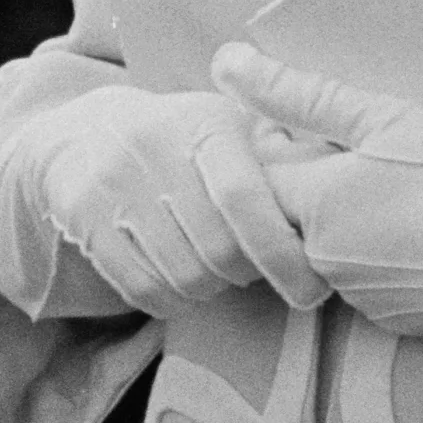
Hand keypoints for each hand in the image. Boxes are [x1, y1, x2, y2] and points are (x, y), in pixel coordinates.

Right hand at [0, 83, 326, 315]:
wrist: (81, 134)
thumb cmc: (181, 140)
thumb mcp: (227, 125)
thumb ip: (280, 152)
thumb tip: (342, 192)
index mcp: (202, 122)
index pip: (245, 198)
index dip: (282, 253)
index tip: (311, 288)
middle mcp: (152, 144)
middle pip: (218, 250)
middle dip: (246, 275)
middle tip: (252, 272)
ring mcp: (112, 180)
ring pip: (183, 276)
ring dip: (208, 289)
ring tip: (213, 273)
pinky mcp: (81, 214)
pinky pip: (142, 288)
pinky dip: (170, 301)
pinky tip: (178, 283)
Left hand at [220, 47, 422, 355]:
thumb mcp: (383, 118)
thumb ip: (299, 92)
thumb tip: (226, 64)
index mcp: (308, 203)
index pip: (251, 168)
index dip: (279, 137)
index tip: (319, 124)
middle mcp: (316, 257)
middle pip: (285, 210)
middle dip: (310, 180)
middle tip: (364, 155)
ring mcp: (351, 294)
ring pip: (322, 246)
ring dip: (344, 217)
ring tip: (401, 191)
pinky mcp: (386, 318)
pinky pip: (361, 279)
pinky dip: (378, 253)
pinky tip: (422, 231)